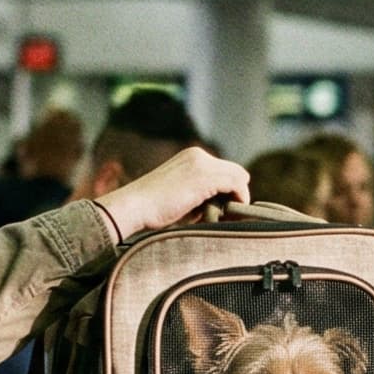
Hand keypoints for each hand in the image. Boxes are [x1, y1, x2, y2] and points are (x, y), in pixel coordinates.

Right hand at [93, 148, 249, 240]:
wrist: (135, 206)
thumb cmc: (153, 208)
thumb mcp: (180, 193)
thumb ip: (200, 194)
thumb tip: (221, 205)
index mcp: (191, 156)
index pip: (224, 169)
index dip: (229, 190)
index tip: (226, 210)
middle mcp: (198, 155)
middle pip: (235, 171)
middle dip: (236, 193)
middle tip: (229, 215)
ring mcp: (202, 164)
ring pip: (238, 177)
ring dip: (238, 198)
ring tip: (229, 218)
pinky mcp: (205, 177)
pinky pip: (236, 184)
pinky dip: (238, 199)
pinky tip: (228, 215)